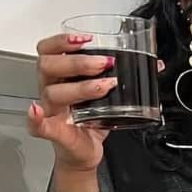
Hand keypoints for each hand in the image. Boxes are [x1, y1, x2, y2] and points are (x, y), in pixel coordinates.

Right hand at [28, 33, 117, 172]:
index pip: (50, 50)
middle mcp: (52, 90)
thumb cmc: (93, 122)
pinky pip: (38, 125)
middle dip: (78, 62)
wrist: (87, 153)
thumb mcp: (109, 97)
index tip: (85, 39)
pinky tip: (36, 111)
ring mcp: (53, 111)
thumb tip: (156, 65)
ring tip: (104, 86)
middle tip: (104, 63)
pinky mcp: (55, 132)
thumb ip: (125, 78)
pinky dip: (36, 118)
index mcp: (61, 77)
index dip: (62, 41)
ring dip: (80, 87)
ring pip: (53, 92)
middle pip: (49, 66)